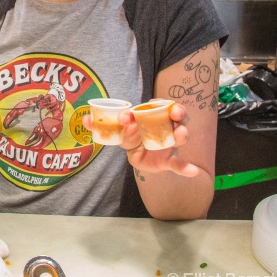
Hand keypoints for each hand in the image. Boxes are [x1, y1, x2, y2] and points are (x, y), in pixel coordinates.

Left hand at [83, 104, 199, 177]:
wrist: (136, 155)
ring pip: (181, 135)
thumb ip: (103, 125)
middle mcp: (165, 125)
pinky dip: (186, 167)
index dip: (149, 105)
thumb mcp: (117, 129)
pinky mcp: (169, 160)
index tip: (128, 115)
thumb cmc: (129, 136)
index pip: (154, 105)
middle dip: (177, 111)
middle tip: (175, 112)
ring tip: (181, 133)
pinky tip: (192, 171)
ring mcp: (169, 142)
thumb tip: (84, 120)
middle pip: (176, 115)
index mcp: (151, 114)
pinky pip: (180, 163)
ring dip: (182, 133)